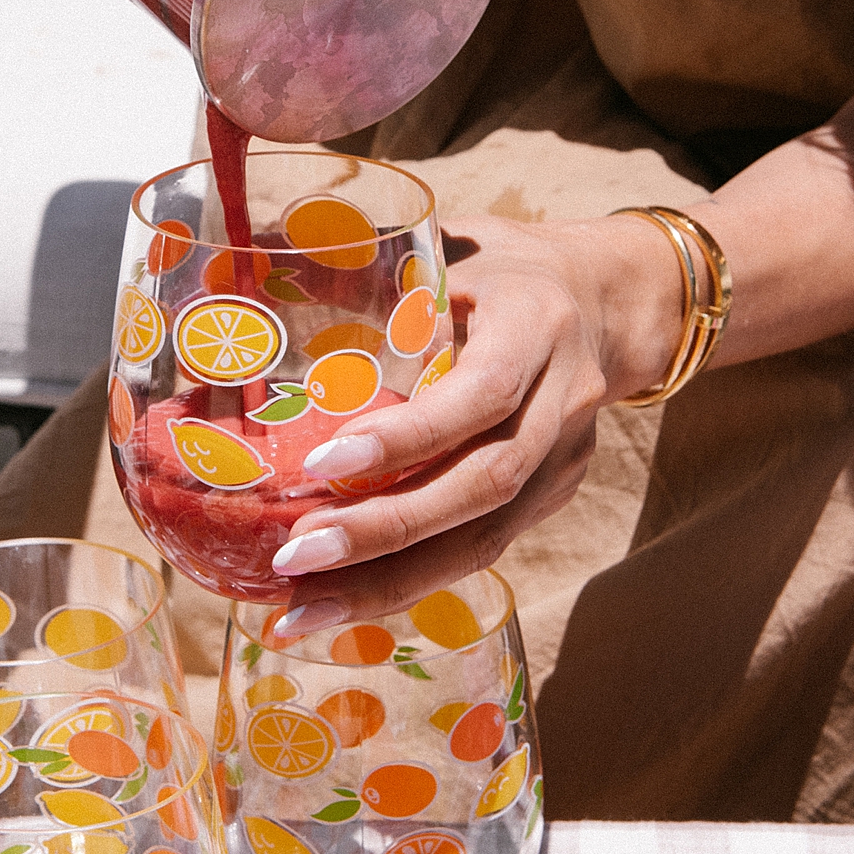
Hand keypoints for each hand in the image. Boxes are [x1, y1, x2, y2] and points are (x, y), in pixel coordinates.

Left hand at [268, 214, 682, 634]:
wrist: (609, 299)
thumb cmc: (503, 266)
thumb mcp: (446, 243)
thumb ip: (360, 258)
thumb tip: (244, 254)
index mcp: (537, 326)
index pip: (479, 395)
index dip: (407, 436)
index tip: (321, 461)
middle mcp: (564, 401)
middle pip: (483, 486)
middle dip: (385, 532)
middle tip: (293, 556)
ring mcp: (566, 458)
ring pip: (486, 540)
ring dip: (390, 584)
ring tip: (300, 610)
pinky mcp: (554, 495)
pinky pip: (483, 548)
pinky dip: (412, 579)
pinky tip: (344, 601)